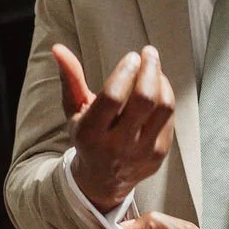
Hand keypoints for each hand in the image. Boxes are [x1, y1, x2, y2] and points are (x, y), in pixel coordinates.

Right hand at [53, 44, 174, 211]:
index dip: (126, 71)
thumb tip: (59, 48)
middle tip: (149, 53)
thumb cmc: (87, 138)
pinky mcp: (159, 154)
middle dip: (149, 69)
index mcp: (91, 134)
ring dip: (162, 81)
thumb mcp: (73, 111)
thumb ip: (70, 79)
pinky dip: (167, 96)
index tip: (131, 57)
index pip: (113, 97)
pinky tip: (159, 87)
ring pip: (163, 108)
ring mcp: (141, 152)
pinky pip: (170, 118)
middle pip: (143, 100)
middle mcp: (117, 146)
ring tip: (154, 68)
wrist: (102, 180)